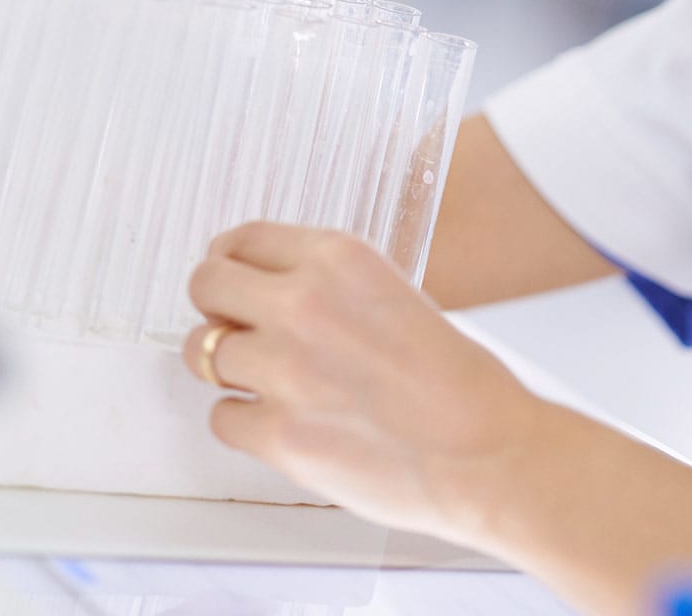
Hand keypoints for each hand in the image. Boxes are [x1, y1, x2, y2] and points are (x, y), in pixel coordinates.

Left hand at [182, 223, 553, 546]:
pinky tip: (279, 422)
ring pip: (202, 353)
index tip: (230, 277)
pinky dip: (243, 422)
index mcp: (338, 259)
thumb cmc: (462, 385)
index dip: (229, 260)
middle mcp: (303, 304)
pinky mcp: (278, 434)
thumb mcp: (397, 297)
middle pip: (206, 285)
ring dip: (227, 367)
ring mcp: (284, 370)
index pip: (244, 238)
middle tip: (230, 327)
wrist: (489, 453)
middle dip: (214, 307)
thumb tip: (273, 294)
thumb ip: (331, 288)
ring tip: (263, 381)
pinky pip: (222, 417)